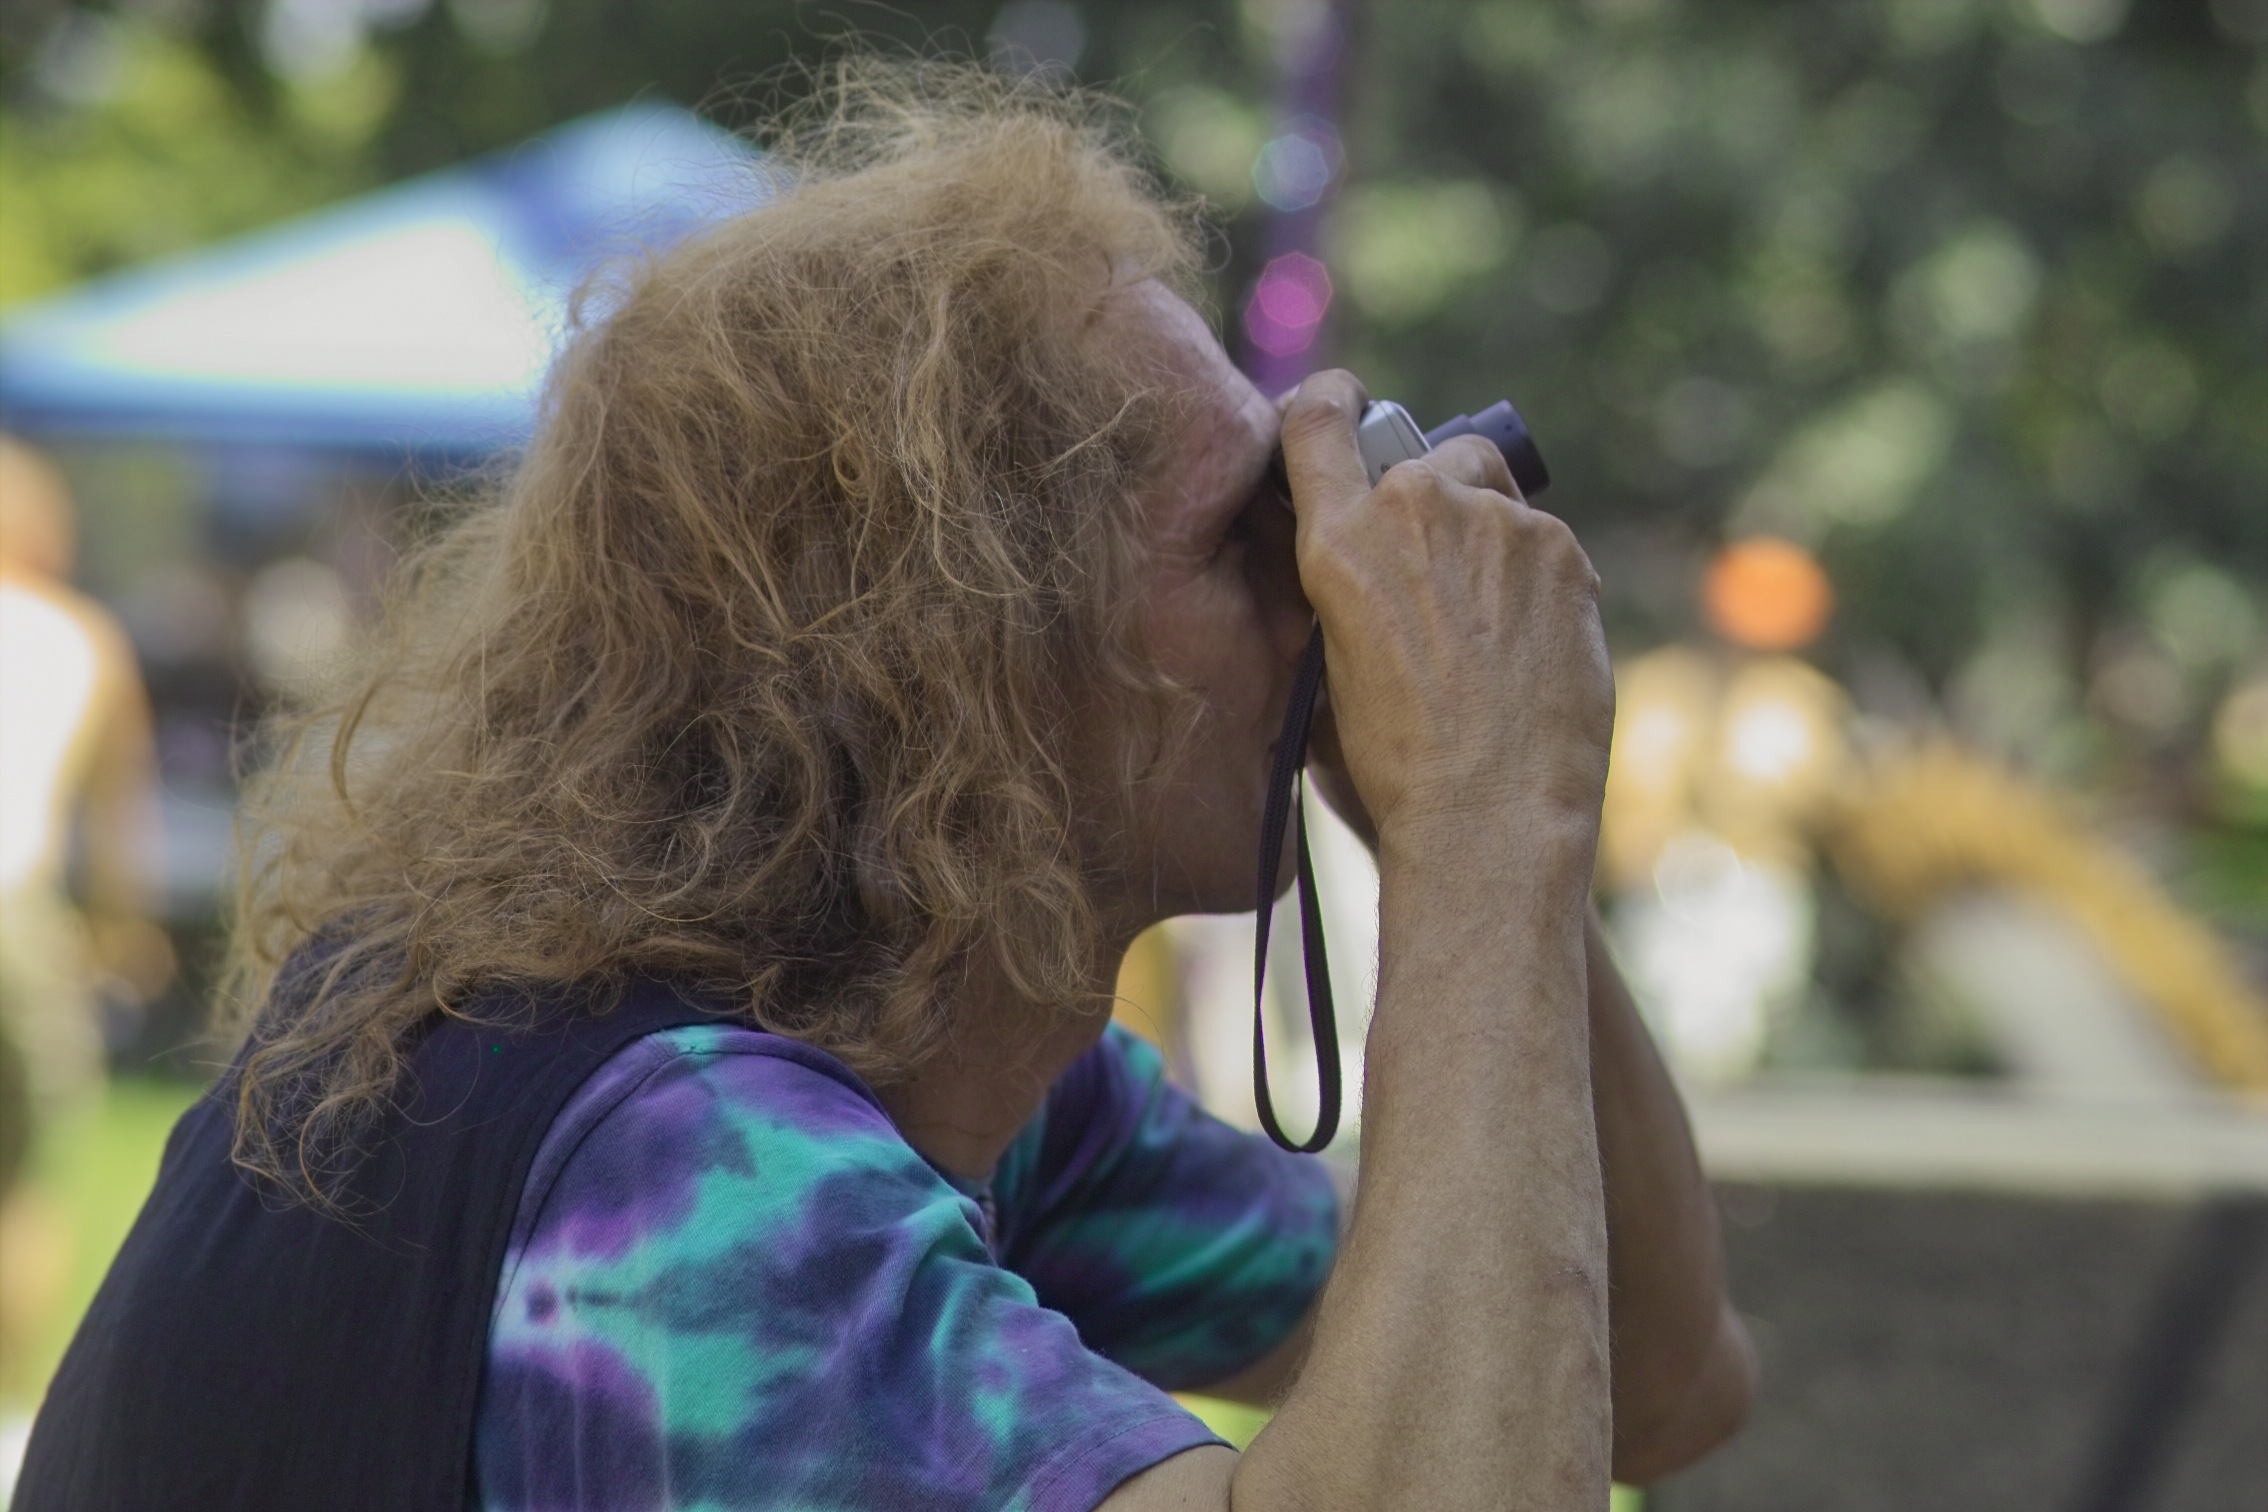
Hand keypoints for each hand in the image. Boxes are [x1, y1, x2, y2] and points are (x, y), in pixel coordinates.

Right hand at [1279, 372, 1613, 855]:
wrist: (1487, 814)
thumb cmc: (1394, 766)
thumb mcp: (1325, 667)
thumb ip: (1340, 589)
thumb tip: (1361, 562)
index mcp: (1339, 541)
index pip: (1320, 419)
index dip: (1332, 401)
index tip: (1343, 403)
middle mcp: (1418, 509)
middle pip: (1427, 460)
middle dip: (1431, 502)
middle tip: (1435, 583)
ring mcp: (1500, 524)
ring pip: (1493, 499)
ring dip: (1486, 543)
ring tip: (1483, 638)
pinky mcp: (1562, 551)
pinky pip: (1542, 544)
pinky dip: (1533, 581)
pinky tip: (1524, 651)